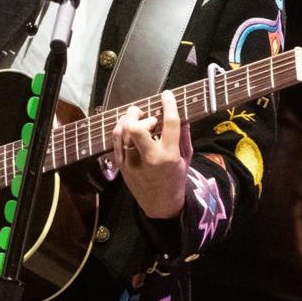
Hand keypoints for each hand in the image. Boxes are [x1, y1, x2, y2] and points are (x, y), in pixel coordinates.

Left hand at [112, 90, 187, 219]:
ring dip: (129, 118)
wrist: (160, 205)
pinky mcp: (121, 165)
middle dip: (142, 115)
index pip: (169, 124)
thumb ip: (184, 137)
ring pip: (123, 131)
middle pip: (137, 128)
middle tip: (149, 116)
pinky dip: (121, 128)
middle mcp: (149, 158)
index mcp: (169, 156)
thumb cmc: (175, 180)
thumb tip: (183, 116)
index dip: (169, 105)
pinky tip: (128, 125)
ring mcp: (132, 163)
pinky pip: (115, 140)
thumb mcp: (186, 159)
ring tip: (136, 115)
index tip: (167, 95)